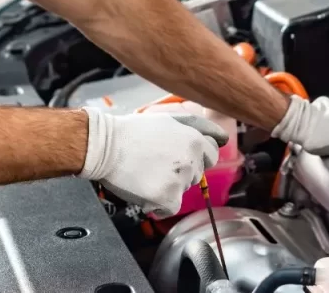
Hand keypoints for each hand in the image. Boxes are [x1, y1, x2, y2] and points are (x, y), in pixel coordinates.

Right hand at [78, 109, 228, 215]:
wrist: (106, 147)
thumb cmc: (134, 131)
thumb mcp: (169, 119)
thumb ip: (199, 127)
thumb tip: (222, 138)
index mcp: (195, 140)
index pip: (211, 156)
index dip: (194, 156)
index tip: (176, 156)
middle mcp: (192, 161)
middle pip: (196, 175)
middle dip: (181, 172)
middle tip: (156, 162)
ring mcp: (181, 181)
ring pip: (183, 191)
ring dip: (168, 187)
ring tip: (146, 173)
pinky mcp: (167, 198)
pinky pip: (170, 208)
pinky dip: (158, 203)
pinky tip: (144, 188)